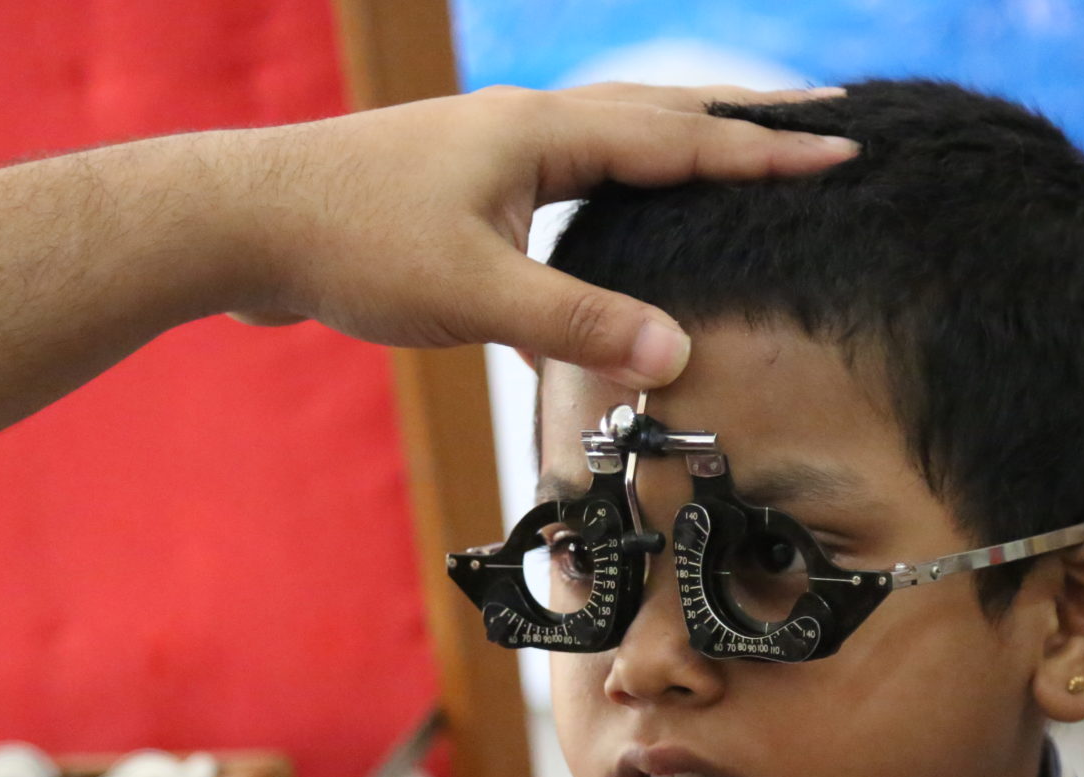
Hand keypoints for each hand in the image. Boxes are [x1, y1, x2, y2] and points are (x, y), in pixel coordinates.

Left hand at [214, 83, 854, 388]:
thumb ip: (578, 323)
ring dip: (678, 155)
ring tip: (736, 163)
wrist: (240, 223)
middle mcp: (524, 128)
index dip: (767, 149)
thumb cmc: (350, 243)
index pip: (681, 138)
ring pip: (610, 148)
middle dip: (742, 123)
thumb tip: (676, 351)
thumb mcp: (475, 294)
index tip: (843, 148)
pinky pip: (563, 187)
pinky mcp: (462, 191)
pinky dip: (610, 207)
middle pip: (658, 118)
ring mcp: (491, 154)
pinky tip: (613, 254)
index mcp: (541, 134)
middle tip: (819, 122)